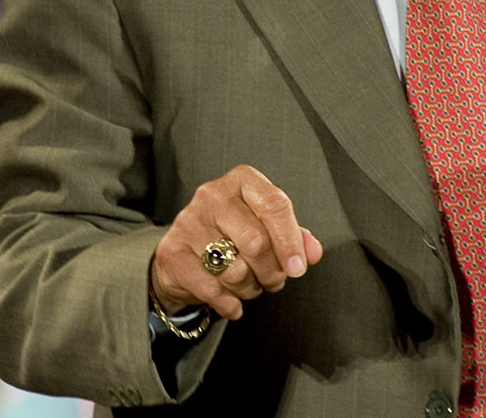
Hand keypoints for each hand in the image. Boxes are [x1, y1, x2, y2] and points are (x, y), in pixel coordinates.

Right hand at [150, 164, 323, 320]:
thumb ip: (294, 238)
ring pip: (235, 270)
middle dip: (272, 272)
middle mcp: (212, 195)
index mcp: (241, 182)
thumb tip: (312, 252)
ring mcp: (188, 222)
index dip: (290, 241)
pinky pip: (212, 289)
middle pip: (256, 242)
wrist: (183, 256)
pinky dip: (229, 303)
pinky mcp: (172, 252)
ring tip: (247, 284)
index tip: (298, 267)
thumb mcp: (267, 229)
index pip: (273, 204)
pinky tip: (229, 298)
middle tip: (273, 280)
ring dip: (250, 289)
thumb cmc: (232, 237)